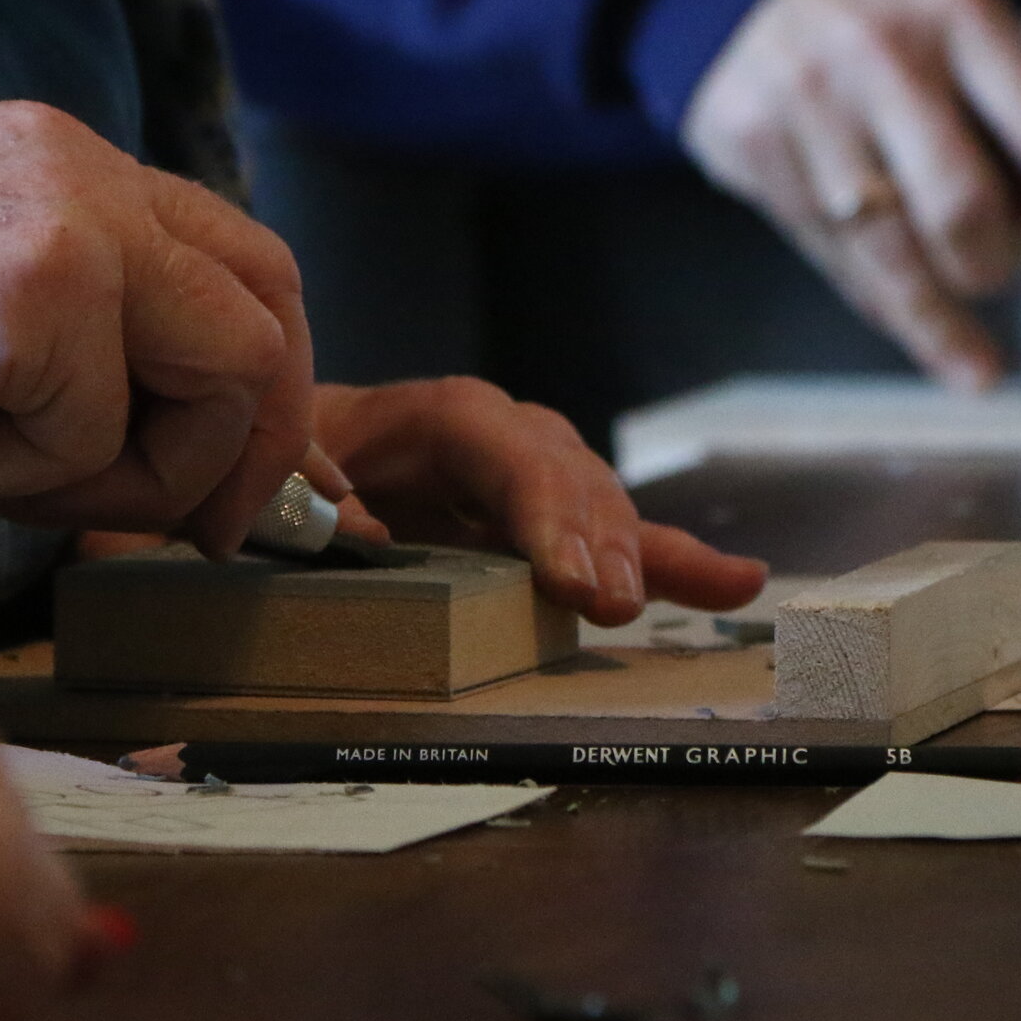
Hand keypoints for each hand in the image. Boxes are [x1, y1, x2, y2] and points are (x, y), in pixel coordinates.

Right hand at [0, 102, 313, 557]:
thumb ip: (127, 392)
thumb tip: (266, 488)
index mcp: (65, 159)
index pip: (243, 260)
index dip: (272, 383)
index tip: (264, 487)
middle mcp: (78, 156)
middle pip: (270, 299)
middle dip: (261, 435)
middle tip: (211, 527)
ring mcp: (64, 207)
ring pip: (222, 371)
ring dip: (136, 465)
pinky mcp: (36, 282)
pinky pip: (112, 429)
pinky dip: (38, 476)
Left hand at [311, 379, 766, 625]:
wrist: (295, 463)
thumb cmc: (289, 467)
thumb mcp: (279, 470)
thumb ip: (308, 492)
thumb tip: (366, 534)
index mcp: (437, 415)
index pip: (504, 446)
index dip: (542, 507)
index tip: (564, 577)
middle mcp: (501, 435)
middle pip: (565, 475)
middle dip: (591, 540)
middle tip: (603, 603)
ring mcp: (537, 476)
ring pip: (598, 505)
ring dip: (625, 555)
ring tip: (633, 605)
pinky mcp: (555, 521)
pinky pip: (621, 541)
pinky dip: (674, 562)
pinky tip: (740, 582)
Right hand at [681, 0, 1020, 389]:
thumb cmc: (874, 6)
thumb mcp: (956, 20)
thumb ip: (1007, 116)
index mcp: (959, 13)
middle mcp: (882, 59)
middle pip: (960, 202)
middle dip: (994, 265)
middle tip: (1005, 280)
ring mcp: (810, 109)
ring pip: (885, 246)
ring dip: (938, 319)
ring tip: (977, 366)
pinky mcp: (755, 150)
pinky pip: (828, 250)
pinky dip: (876, 295)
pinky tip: (906, 320)